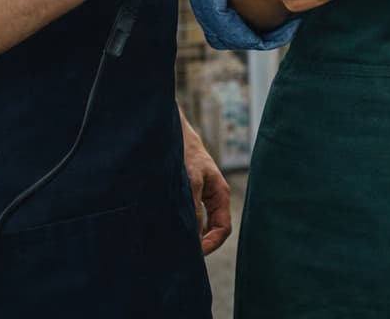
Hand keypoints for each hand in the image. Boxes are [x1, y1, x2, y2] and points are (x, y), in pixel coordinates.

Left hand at [179, 109, 231, 254]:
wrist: (173, 135)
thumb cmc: (186, 154)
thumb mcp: (192, 181)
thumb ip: (194, 206)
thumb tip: (193, 234)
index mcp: (220, 195)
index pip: (223, 229)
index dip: (212, 244)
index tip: (195, 254)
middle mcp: (212, 199)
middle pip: (212, 230)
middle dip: (200, 243)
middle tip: (181, 254)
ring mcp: (200, 198)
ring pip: (199, 224)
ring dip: (189, 235)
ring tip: (173, 245)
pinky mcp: (187, 195)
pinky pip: (188, 216)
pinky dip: (181, 225)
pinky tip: (167, 230)